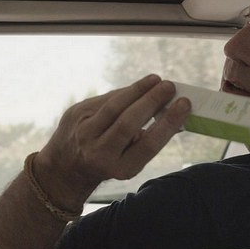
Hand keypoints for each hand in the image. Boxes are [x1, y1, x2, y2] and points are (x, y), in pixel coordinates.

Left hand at [34, 75, 190, 209]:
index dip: (168, 123)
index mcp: (120, 168)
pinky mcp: (75, 114)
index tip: (184, 105)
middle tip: (170, 87)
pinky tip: (139, 87)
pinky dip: (124, 92)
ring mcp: (83, 133)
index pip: (148, 144)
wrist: (65, 166)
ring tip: (156, 80)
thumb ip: (149, 140)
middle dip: (152, 102)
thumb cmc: (109, 161)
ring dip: (138, 90)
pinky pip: (105, 99)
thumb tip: (176, 115)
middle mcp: (99, 153)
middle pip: (128, 123)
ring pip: (114, 106)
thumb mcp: (130, 161)